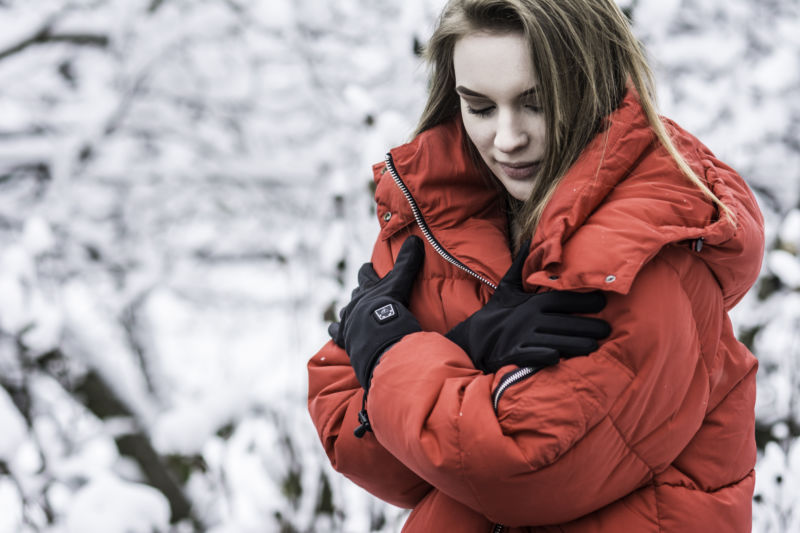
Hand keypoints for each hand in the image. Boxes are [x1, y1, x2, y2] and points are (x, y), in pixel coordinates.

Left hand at [329, 236, 424, 389]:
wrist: (375, 336)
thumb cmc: (388, 308)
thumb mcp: (399, 283)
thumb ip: (407, 263)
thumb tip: (415, 239)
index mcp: (368, 290)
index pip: (365, 274)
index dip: (367, 270)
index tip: (369, 267)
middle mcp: (355, 303)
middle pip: (356, 293)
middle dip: (360, 292)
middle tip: (366, 293)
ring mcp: (348, 320)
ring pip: (345, 311)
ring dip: (350, 311)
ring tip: (356, 314)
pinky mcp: (344, 337)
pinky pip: (335, 332)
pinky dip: (337, 331)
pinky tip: (337, 332)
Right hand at [445, 240, 610, 372]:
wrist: (474, 339)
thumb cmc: (498, 313)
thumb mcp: (507, 287)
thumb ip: (522, 266)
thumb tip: (530, 239)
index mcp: (531, 302)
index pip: (562, 298)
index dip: (584, 300)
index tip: (604, 301)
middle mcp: (529, 318)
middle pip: (565, 322)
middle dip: (588, 326)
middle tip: (608, 329)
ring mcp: (522, 337)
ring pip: (557, 341)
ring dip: (577, 344)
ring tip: (594, 346)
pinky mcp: (514, 355)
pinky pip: (535, 356)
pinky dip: (548, 357)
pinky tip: (562, 358)